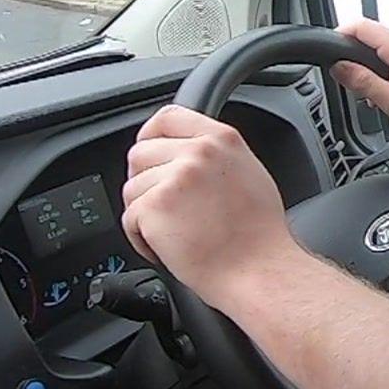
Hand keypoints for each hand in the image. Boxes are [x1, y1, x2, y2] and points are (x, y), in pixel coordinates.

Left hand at [122, 105, 299, 298]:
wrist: (259, 271)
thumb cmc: (259, 236)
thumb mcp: (249, 173)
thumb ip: (217, 155)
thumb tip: (187, 153)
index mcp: (221, 139)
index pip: (167, 117)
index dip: (150, 136)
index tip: (149, 154)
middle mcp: (198, 152)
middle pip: (140, 153)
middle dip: (145, 182)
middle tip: (166, 210)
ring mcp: (175, 177)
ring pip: (132, 189)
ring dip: (144, 215)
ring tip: (175, 234)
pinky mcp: (155, 206)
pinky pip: (129, 218)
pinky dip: (142, 239)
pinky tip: (169, 249)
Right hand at [332, 18, 388, 141]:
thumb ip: (361, 81)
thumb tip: (338, 68)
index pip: (360, 27)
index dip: (339, 36)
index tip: (329, 53)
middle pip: (370, 36)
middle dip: (355, 57)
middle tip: (354, 84)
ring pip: (382, 47)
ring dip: (371, 67)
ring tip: (376, 95)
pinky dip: (386, 69)